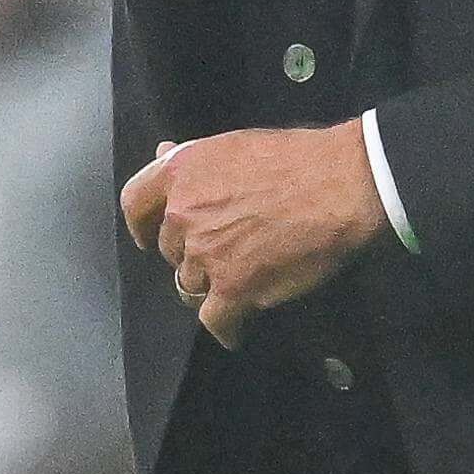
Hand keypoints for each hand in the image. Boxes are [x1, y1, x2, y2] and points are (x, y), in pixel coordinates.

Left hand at [120, 118, 388, 348]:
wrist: (339, 184)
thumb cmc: (296, 158)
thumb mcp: (234, 145)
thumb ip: (194, 160)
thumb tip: (161, 153)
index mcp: (179, 173)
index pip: (134, 205)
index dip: (142, 225)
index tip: (150, 237)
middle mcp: (182, 214)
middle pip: (171, 252)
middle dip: (193, 256)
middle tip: (225, 255)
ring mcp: (205, 254)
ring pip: (190, 286)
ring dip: (212, 288)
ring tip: (242, 283)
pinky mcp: (232, 289)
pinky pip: (215, 321)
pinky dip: (228, 327)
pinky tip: (240, 327)